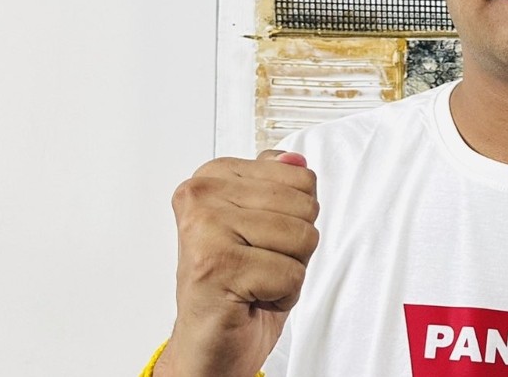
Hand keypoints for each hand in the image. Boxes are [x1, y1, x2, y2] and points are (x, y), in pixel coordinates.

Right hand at [156, 150, 319, 376]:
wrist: (210, 347)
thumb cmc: (238, 287)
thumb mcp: (268, 224)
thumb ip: (281, 184)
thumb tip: (296, 159)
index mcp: (214, 176)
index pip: (301, 177)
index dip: (297, 217)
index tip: (260, 237)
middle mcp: (202, 195)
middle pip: (305, 206)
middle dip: (296, 246)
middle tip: (259, 264)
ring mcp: (205, 228)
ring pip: (302, 238)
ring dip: (289, 270)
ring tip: (254, 280)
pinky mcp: (215, 265)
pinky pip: (291, 274)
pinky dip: (282, 295)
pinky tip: (250, 298)